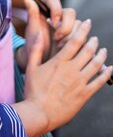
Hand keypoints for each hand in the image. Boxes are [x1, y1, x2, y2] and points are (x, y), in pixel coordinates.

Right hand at [13, 1, 111, 136]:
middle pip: (87, 51)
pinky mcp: (84, 95)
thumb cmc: (33, 90)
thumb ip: (36, 49)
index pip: (74, 41)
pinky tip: (110, 69)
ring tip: (104, 50)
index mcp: (59, 62)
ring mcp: (79, 82)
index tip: (88, 23)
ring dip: (101, 55)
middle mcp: (71, 70)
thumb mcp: (31, 67)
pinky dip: (106, 74)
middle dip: (93, 41)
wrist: (40, 113)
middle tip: (95, 38)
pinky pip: (99, 82)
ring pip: (95, 65)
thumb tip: (39, 32)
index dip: (83, 30)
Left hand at [16, 0, 76, 69]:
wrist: (41, 64)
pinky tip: (69, 51)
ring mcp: (70, 27)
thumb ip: (31, 13)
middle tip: (56, 39)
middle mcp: (60, 16)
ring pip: (79, 24)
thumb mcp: (32, 30)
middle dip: (65, 27)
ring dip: (70, 37)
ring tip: (59, 47)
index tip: (52, 22)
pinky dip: (78, 44)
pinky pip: (85, 36)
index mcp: (47, 10)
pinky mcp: (78, 38)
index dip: (56, 9)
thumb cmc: (34, 45)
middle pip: (70, 12)